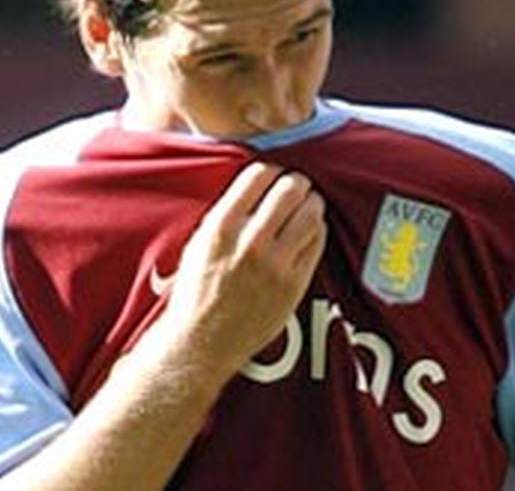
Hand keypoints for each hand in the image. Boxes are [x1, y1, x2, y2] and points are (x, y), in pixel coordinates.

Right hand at [154, 162, 326, 381]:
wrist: (201, 343)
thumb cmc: (197, 293)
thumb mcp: (200, 244)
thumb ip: (227, 215)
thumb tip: (255, 187)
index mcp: (221, 227)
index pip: (258, 175)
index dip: (271, 171)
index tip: (274, 175)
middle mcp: (250, 242)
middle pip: (290, 189)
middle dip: (296, 183)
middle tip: (297, 186)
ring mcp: (275, 264)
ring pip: (310, 214)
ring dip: (311, 203)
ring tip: (308, 204)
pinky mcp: (294, 284)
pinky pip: (317, 243)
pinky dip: (317, 230)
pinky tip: (310, 230)